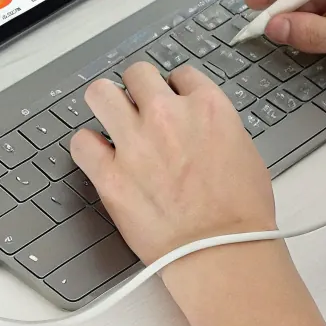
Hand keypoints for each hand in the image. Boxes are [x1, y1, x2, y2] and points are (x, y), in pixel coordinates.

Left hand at [70, 64, 325, 325]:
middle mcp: (167, 115)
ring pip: (100, 93)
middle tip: (140, 108)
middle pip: (137, 74)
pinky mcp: (110, 174)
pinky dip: (88, 147)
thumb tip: (197, 123)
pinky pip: (82, 142)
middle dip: (139, 89)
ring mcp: (135, 142)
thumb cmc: (241, 211)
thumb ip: (214, 123)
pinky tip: (98, 156)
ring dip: (106, 105)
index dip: (175, 89)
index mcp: (206, 106)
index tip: (172, 101)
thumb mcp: (243, 148)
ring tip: (112, 121)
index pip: (181, 74)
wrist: (222, 252)